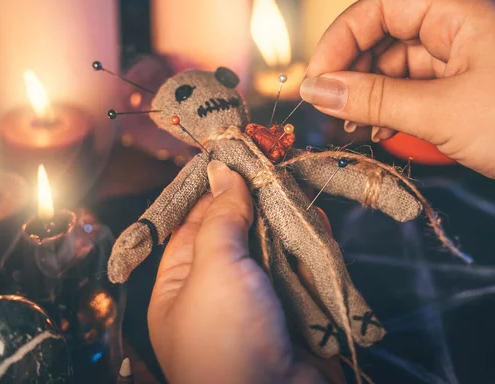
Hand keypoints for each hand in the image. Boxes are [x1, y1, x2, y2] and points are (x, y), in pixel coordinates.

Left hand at [147, 160, 341, 383]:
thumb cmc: (226, 335)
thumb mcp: (214, 267)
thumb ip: (221, 217)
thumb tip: (221, 170)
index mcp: (178, 287)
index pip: (191, 226)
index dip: (212, 192)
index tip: (232, 159)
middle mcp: (216, 294)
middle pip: (235, 236)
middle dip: (255, 204)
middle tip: (272, 168)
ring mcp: (256, 305)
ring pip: (270, 251)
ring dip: (284, 224)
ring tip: (295, 190)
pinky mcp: (293, 313)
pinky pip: (300, 272)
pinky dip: (308, 250)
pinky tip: (316, 224)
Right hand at [300, 0, 494, 208]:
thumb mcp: (442, 111)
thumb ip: (374, 98)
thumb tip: (316, 89)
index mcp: (458, 12)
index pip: (381, 9)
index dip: (341, 40)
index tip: (317, 79)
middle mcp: (458, 31)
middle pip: (384, 40)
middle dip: (353, 74)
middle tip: (330, 109)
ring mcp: (462, 64)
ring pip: (396, 71)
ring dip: (370, 97)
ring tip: (354, 126)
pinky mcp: (465, 96)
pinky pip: (414, 95)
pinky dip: (392, 112)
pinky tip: (380, 131)